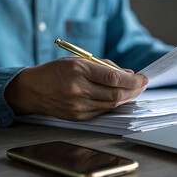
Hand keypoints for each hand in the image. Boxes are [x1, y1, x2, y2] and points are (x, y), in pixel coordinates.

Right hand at [4, 56, 147, 120]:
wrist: (32, 89)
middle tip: (142, 85)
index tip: (143, 78)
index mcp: (78, 70)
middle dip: (134, 91)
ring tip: (133, 91)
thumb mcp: (79, 60)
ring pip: (111, 105)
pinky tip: (118, 98)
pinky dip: (113, 105)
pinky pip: (102, 111)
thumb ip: (105, 66)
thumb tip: (129, 74)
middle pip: (115, 95)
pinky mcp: (77, 117)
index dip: (132, 81)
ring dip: (126, 98)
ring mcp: (77, 106)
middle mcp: (77, 89)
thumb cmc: (56, 70)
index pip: (113, 78)